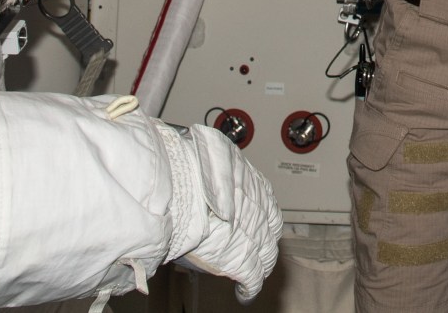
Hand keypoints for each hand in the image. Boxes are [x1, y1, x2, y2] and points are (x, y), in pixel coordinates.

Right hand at [154, 121, 282, 300]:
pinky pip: (253, 278)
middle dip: (262, 236)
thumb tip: (209, 171)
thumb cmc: (186, 168)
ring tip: (252, 271)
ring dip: (259, 261)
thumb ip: (216, 169)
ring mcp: (256, 234)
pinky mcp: (245, 261)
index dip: (256, 211)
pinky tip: (245, 293)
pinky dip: (249, 287)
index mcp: (251, 180)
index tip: (249, 218)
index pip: (263, 199)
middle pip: (270, 227)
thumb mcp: (208, 154)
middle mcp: (259, 206)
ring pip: (265, 253)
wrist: (177, 190)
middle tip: (252, 245)